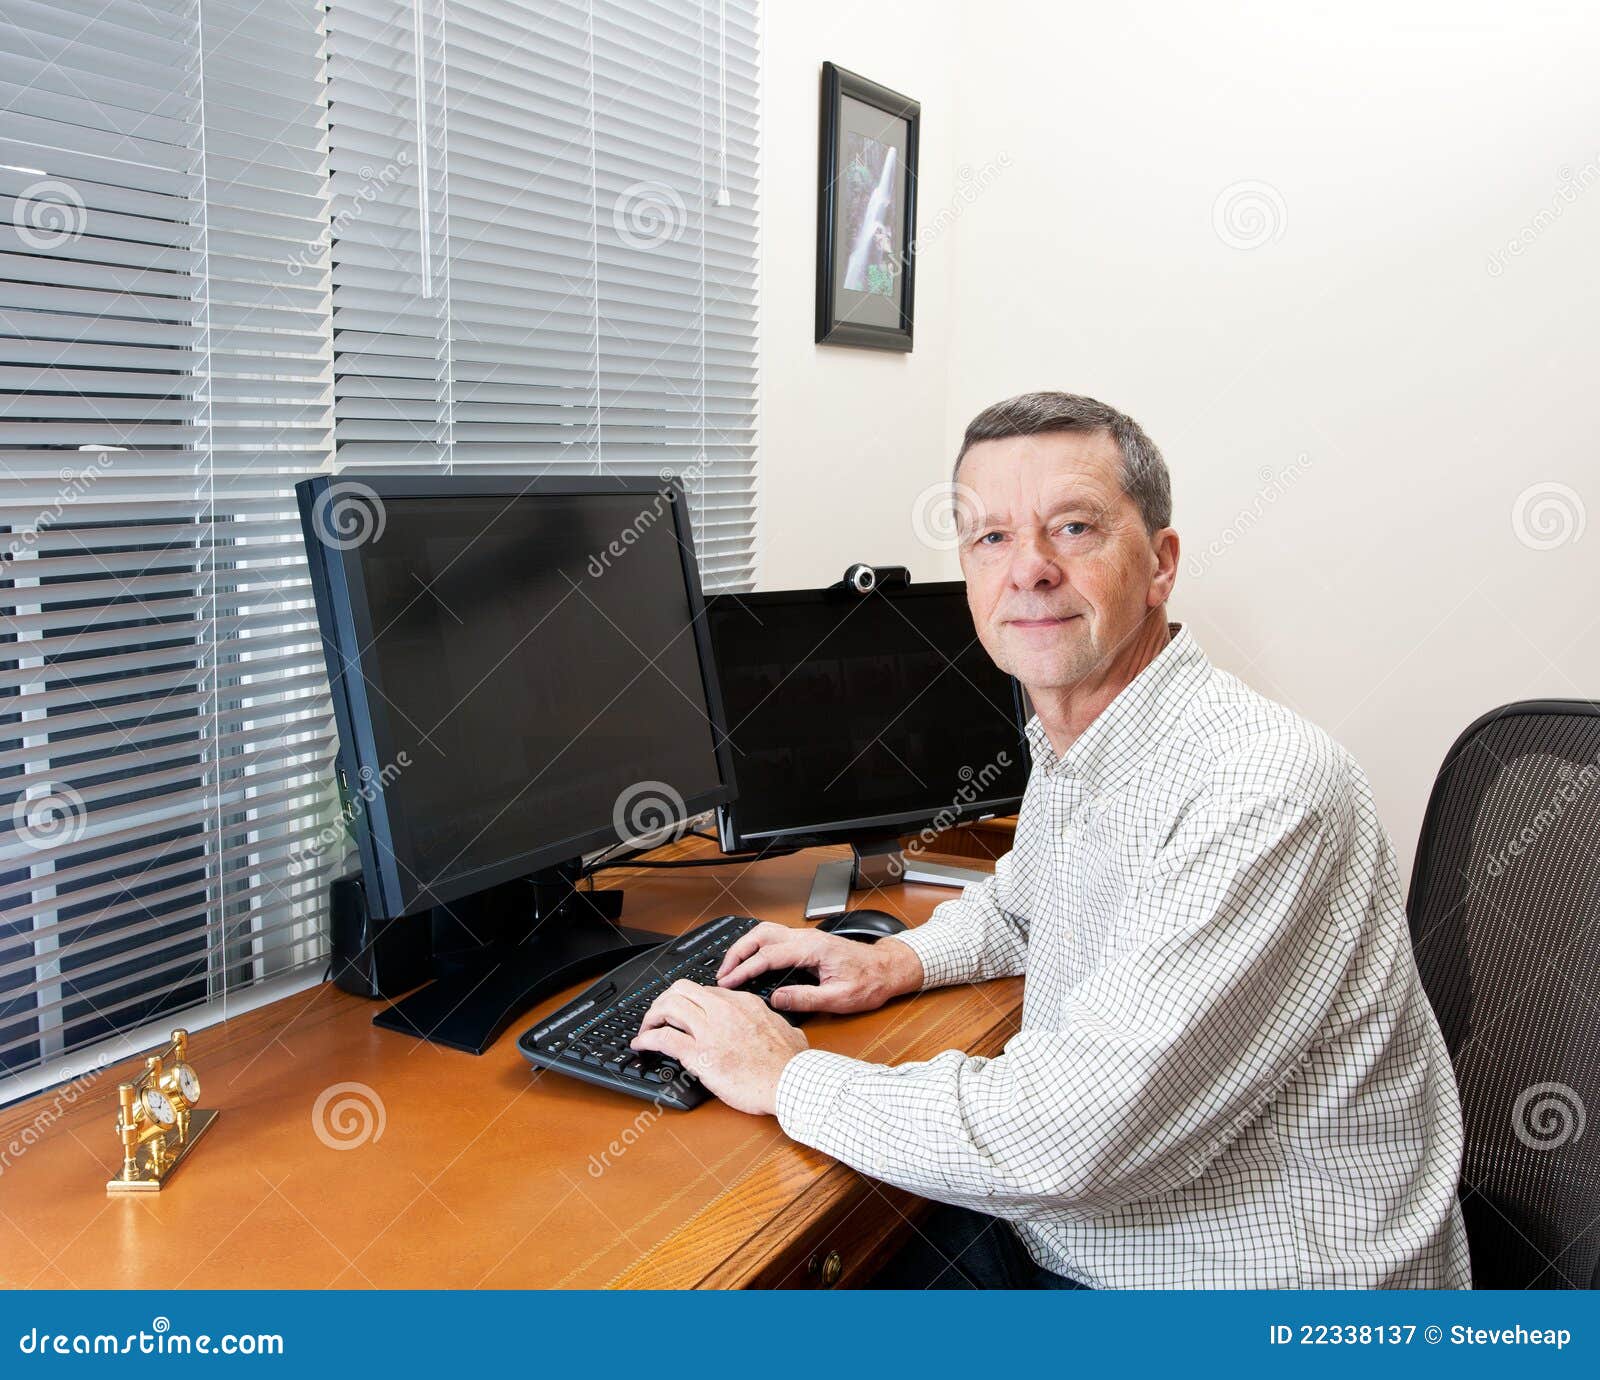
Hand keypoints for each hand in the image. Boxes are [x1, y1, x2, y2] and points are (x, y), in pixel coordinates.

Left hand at [630, 981, 807, 1114]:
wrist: (791, 1083)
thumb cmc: (791, 1063)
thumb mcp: (788, 1030)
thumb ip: (776, 1023)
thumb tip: (781, 1026)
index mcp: (744, 1003)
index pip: (706, 991)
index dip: (690, 1002)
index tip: (685, 1013)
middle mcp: (724, 1010)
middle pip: (681, 989)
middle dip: (665, 1000)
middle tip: (660, 1016)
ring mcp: (710, 1030)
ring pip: (668, 1006)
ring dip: (651, 1016)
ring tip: (647, 1028)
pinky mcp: (700, 1054)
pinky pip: (664, 1038)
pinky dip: (646, 1039)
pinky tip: (640, 1045)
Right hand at [716, 921, 923, 1014]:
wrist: (887, 969)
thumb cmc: (869, 982)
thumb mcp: (839, 999)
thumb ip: (805, 999)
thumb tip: (776, 999)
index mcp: (812, 949)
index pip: (768, 955)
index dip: (744, 969)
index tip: (728, 982)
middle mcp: (807, 938)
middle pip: (761, 935)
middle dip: (737, 952)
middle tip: (722, 974)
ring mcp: (806, 938)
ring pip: (766, 932)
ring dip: (745, 947)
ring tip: (731, 968)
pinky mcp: (807, 942)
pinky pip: (775, 938)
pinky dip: (757, 947)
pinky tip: (751, 962)